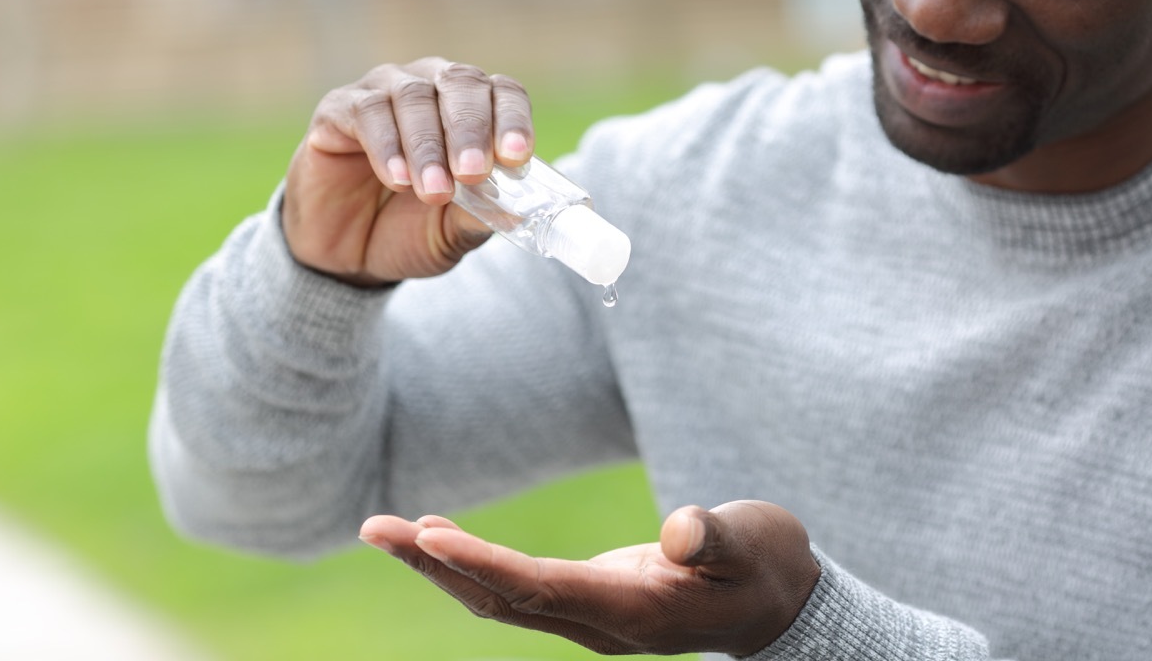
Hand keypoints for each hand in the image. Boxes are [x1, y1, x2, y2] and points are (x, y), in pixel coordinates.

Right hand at [282, 58, 535, 285]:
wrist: (347, 254)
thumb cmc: (409, 230)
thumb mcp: (452, 231)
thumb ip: (480, 216)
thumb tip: (517, 211)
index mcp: (470, 109)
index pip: (501, 92)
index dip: (512, 118)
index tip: (515, 156)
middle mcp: (430, 87)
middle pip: (459, 82)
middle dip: (471, 128)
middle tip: (473, 172)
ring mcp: (382, 92)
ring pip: (413, 96)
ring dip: (428, 146)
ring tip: (435, 191)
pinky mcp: (338, 109)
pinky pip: (366, 112)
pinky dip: (386, 146)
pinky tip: (398, 181)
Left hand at [358, 501, 820, 656]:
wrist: (778, 604)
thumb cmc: (767, 565)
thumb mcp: (753, 543)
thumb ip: (712, 539)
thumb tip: (676, 531)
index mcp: (633, 610)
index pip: (541, 589)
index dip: (484, 565)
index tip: (428, 536)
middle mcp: (599, 623)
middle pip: (500, 599)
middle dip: (434, 566)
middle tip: (374, 527)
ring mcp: (589, 617)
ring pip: (498, 599)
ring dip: (440, 567)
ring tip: (386, 530)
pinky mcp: (586, 601)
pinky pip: (513, 590)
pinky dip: (470, 565)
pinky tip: (440, 539)